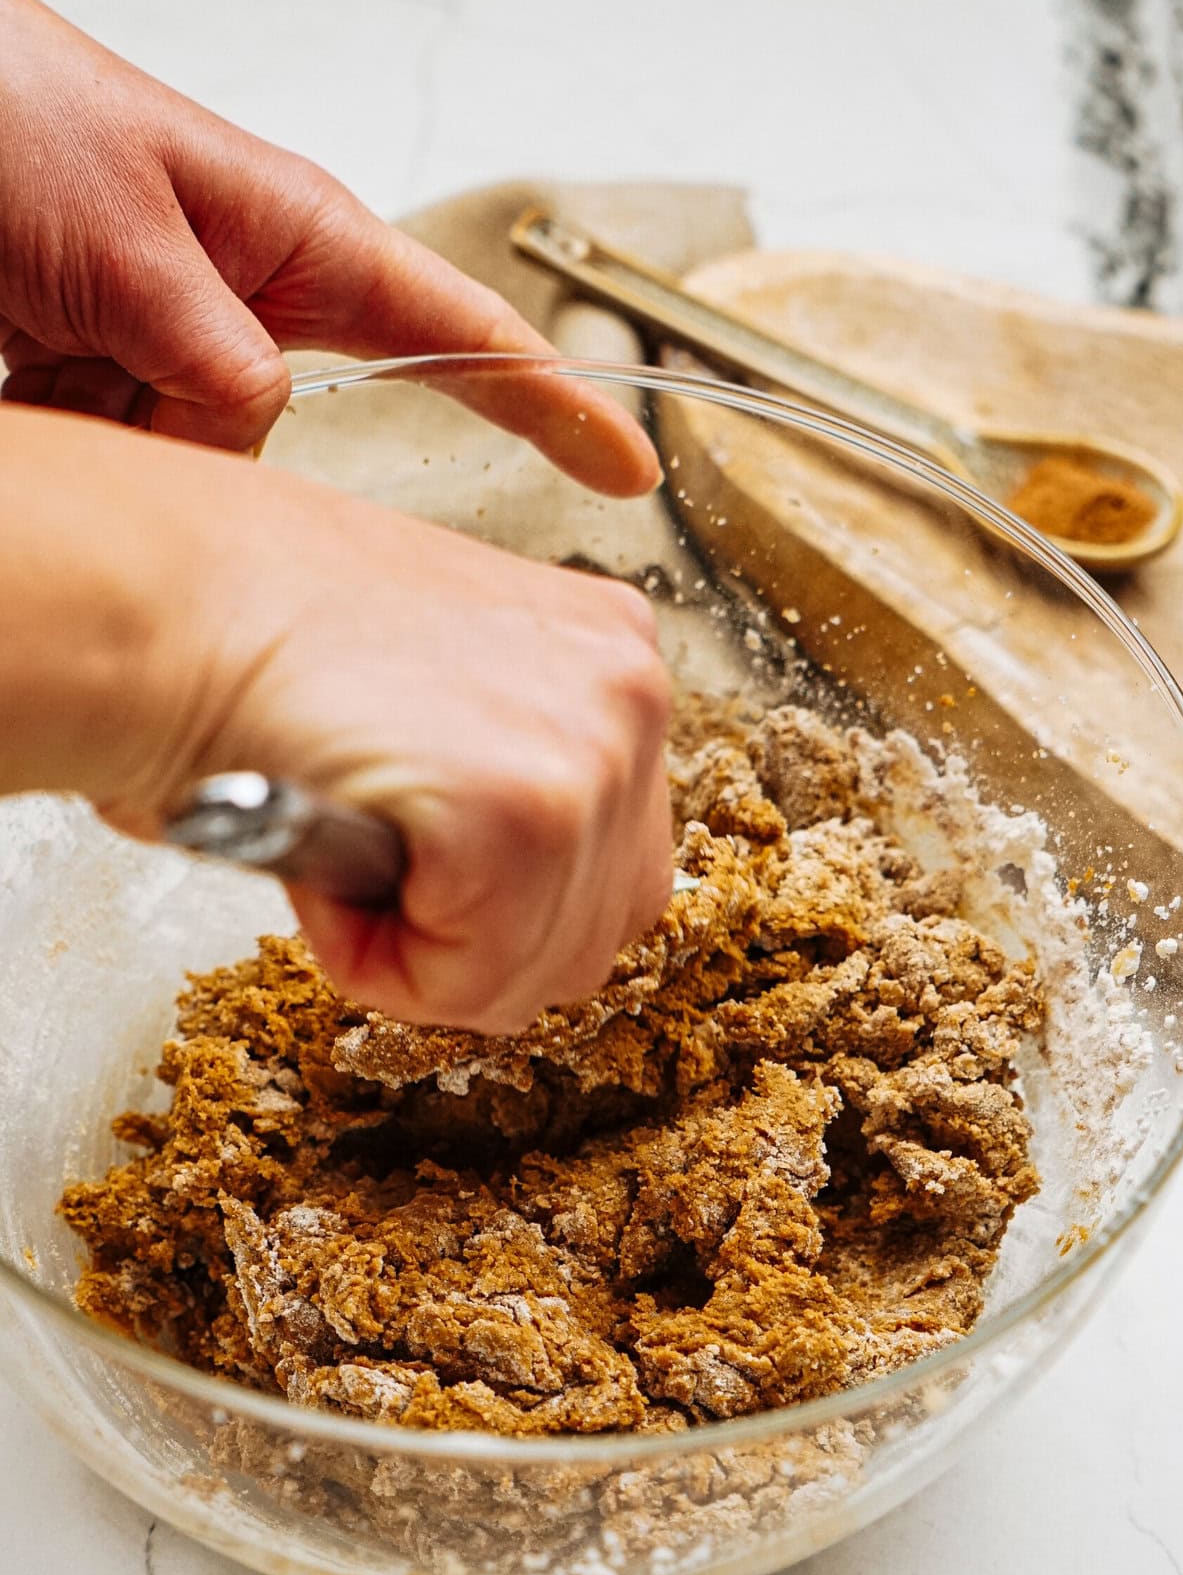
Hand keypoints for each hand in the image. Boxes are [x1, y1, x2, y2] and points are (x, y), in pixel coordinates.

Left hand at [0, 0, 657, 493]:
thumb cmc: (4, 110)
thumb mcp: (126, 239)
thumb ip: (213, 363)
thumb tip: (259, 441)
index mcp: (299, 240)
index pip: (463, 334)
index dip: (555, 407)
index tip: (629, 468)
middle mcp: (252, 302)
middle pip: (288, 441)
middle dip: (199, 439)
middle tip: (105, 365)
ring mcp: (181, 345)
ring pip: (199, 463)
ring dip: (112, 426)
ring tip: (45, 339)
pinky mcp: (115, 376)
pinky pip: (127, 459)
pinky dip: (72, 430)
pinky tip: (31, 363)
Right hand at [0, 407, 673, 1033]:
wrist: (160, 594)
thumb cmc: (246, 631)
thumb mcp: (427, 685)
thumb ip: (493, 766)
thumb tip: (495, 884)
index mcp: (608, 651)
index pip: (609, 859)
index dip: (493, 893)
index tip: (402, 842)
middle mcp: (631, 691)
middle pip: (595, 929)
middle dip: (474, 939)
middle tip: (365, 863)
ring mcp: (594, 752)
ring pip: (535, 970)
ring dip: (418, 950)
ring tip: (337, 844)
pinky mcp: (527, 815)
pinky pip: (471, 980)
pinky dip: (378, 962)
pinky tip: (324, 858)